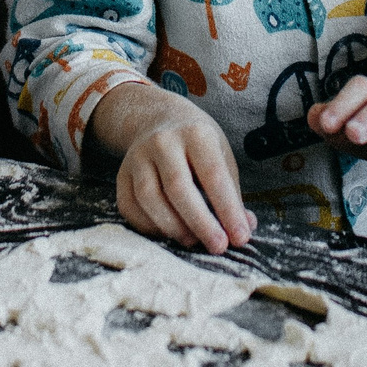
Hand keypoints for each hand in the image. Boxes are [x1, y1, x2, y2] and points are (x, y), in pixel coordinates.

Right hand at [93, 84, 253, 253]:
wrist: (158, 120)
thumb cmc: (197, 144)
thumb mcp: (221, 156)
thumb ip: (231, 193)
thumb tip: (245, 228)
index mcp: (195, 133)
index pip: (213, 174)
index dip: (228, 209)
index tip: (241, 237)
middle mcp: (163, 141)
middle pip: (178, 187)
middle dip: (201, 223)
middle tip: (218, 246)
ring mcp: (138, 157)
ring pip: (149, 198)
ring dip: (173, 227)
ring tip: (193, 241)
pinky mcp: (122, 174)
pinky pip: (130, 207)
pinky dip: (150, 227)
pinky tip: (168, 234)